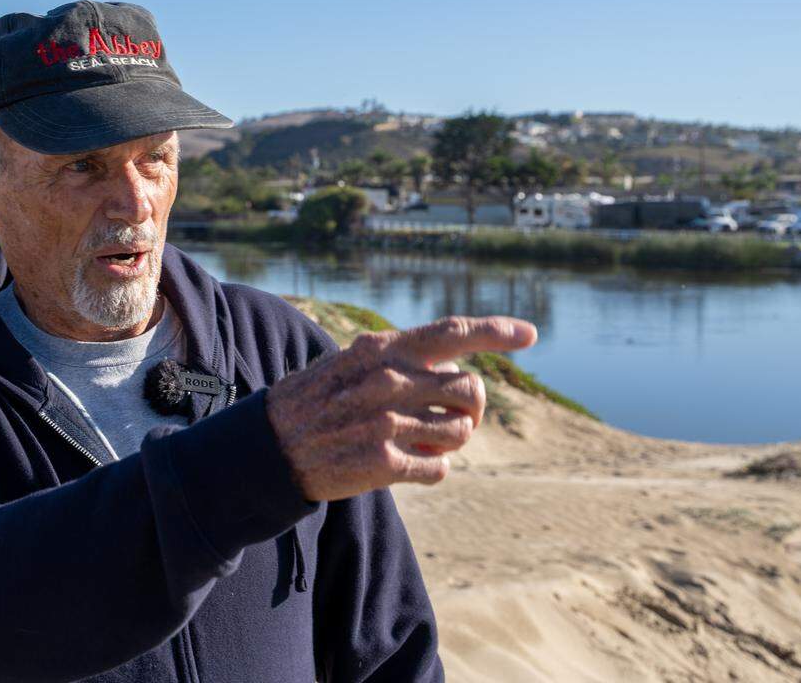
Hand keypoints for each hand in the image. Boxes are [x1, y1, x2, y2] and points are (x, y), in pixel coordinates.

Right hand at [266, 315, 537, 500]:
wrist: (270, 446)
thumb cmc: (316, 399)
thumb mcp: (353, 361)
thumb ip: (400, 359)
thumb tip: (454, 366)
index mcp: (384, 350)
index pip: (452, 332)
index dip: (496, 331)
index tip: (530, 335)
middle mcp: (390, 381)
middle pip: (472, 390)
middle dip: (472, 408)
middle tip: (454, 417)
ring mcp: (388, 423)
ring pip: (462, 432)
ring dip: (452, 439)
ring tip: (425, 439)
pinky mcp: (384, 463)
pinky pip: (440, 468)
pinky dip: (433, 467)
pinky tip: (409, 464)